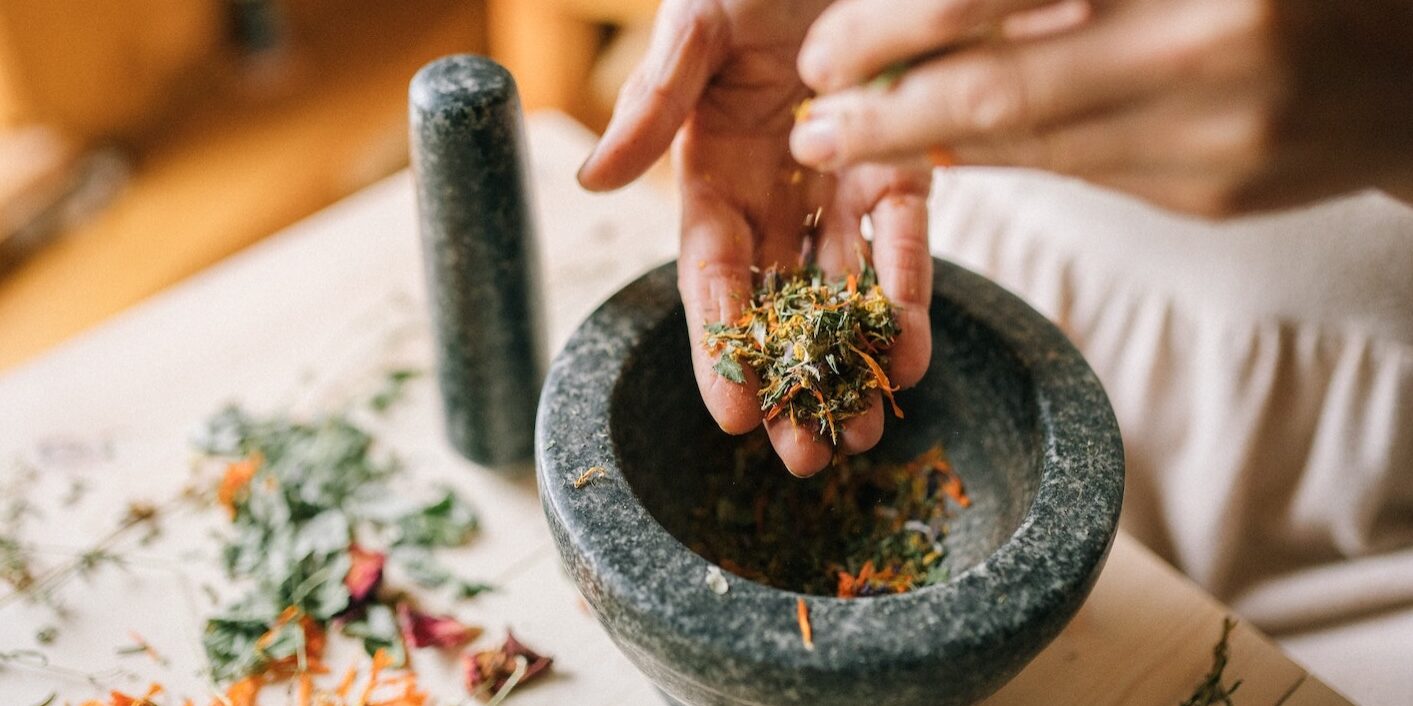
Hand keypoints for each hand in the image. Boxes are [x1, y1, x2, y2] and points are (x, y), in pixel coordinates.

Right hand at [579, 0, 933, 475]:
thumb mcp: (697, 23)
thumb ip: (654, 101)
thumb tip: (594, 184)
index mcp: (710, 170)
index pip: (711, 275)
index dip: (717, 346)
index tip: (730, 416)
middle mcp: (773, 191)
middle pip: (778, 305)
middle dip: (790, 383)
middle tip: (808, 459)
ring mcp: (840, 184)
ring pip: (842, 292)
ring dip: (851, 364)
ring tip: (865, 435)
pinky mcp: (902, 166)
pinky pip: (905, 240)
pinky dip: (908, 295)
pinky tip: (911, 355)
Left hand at [790, 0, 1412, 215]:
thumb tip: (923, 11)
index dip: (899, 24)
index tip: (825, 50)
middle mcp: (1204, 44)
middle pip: (1003, 85)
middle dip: (885, 106)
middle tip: (810, 113)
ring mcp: (1215, 132)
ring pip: (1032, 141)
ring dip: (922, 142)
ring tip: (842, 138)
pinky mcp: (1213, 192)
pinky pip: (1075, 173)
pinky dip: (997, 158)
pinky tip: (937, 150)